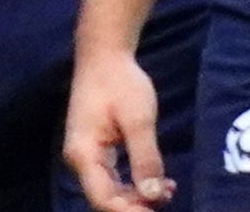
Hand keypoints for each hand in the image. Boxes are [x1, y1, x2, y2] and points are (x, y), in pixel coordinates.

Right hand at [62, 48, 174, 209]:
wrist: (104, 53)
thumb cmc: (120, 81)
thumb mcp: (138, 119)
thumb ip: (145, 158)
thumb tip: (152, 195)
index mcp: (84, 154)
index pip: (103, 199)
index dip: (130, 211)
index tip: (156, 211)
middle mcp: (80, 159)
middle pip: (105, 198)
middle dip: (136, 205)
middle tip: (168, 198)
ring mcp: (86, 155)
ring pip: (110, 189)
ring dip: (138, 196)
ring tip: (169, 190)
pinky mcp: (96, 149)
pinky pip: (113, 177)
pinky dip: (134, 183)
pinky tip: (158, 181)